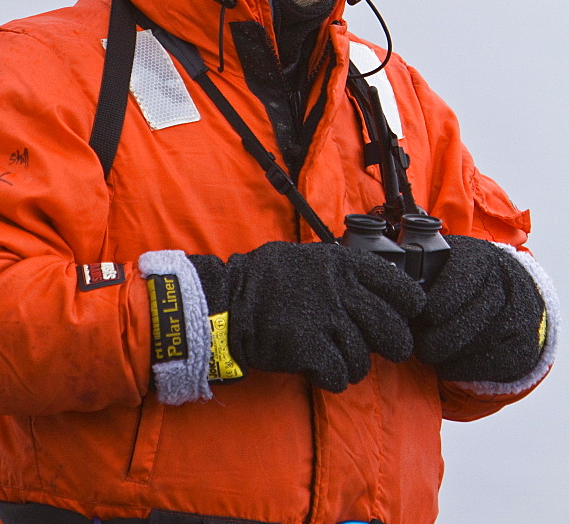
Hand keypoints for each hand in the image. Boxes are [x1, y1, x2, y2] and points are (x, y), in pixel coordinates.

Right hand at [190, 241, 425, 391]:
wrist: (227, 301)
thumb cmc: (266, 278)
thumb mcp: (309, 258)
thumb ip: (343, 271)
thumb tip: (372, 284)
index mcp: (345, 265)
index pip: (404, 289)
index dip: (408, 309)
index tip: (401, 316)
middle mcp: (342, 291)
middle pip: (395, 333)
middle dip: (391, 347)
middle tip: (377, 349)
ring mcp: (327, 321)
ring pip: (364, 361)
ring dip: (351, 365)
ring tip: (333, 357)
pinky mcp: (311, 349)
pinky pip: (340, 377)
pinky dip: (331, 378)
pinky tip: (317, 368)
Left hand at [413, 236, 545, 382]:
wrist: (509, 296)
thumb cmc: (461, 282)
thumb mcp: (443, 264)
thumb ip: (420, 272)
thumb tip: (393, 292)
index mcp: (479, 258)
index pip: (460, 278)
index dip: (437, 302)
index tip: (419, 316)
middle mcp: (504, 284)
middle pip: (470, 316)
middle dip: (437, 335)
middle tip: (417, 343)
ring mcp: (519, 316)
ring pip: (479, 342)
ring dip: (448, 353)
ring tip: (428, 352)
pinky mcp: (522, 346)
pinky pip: (491, 363)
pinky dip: (463, 368)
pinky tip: (446, 365)